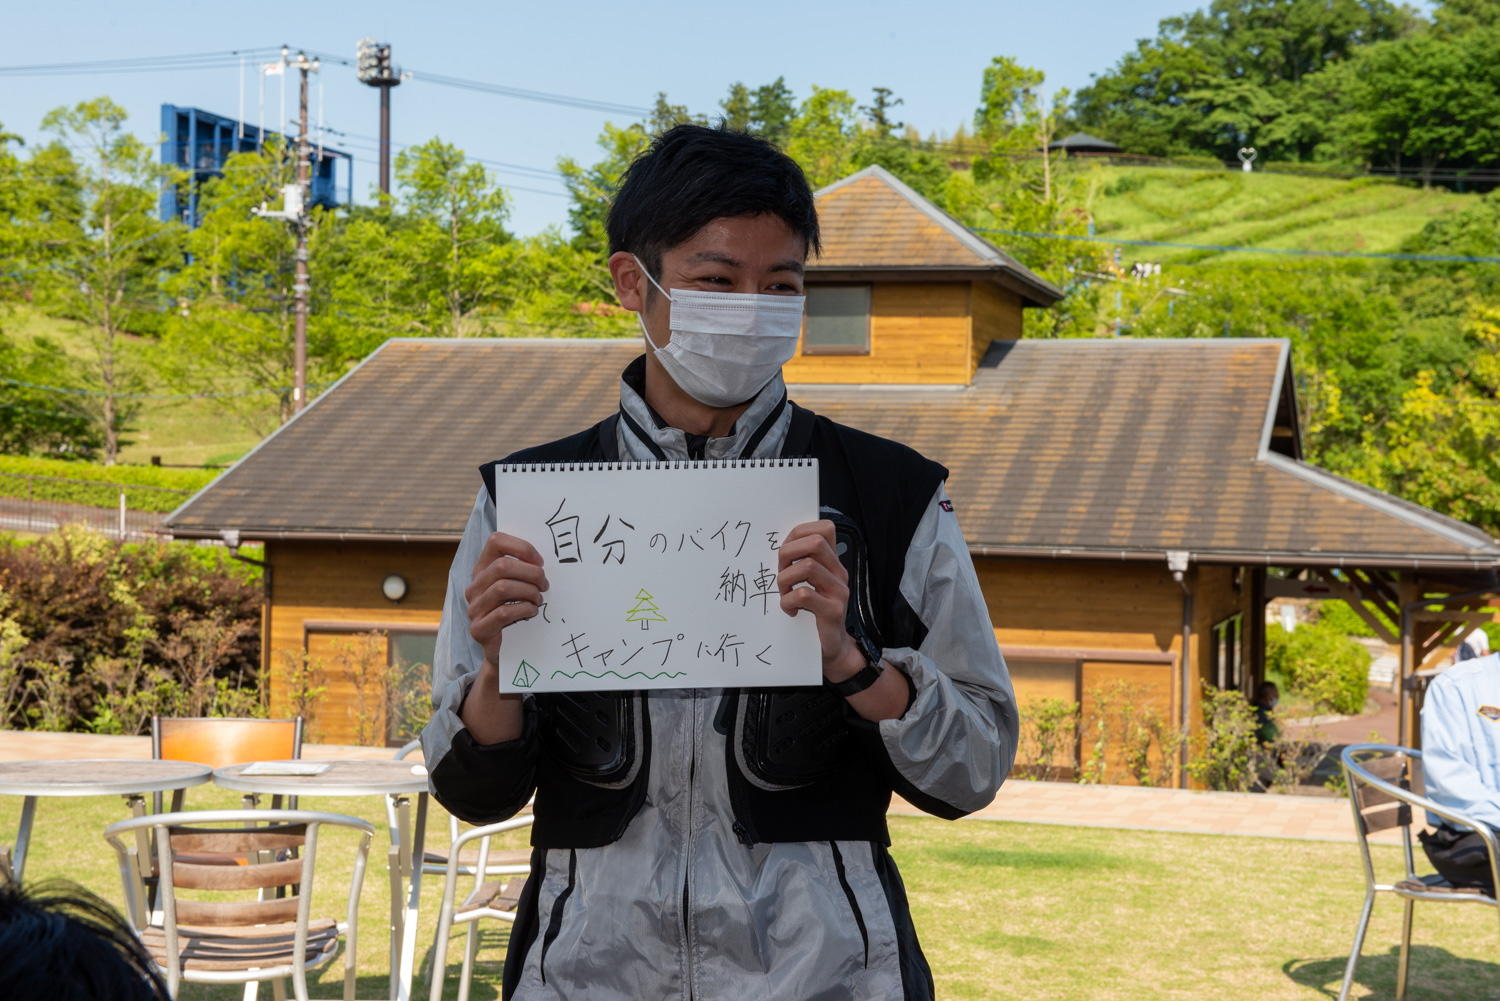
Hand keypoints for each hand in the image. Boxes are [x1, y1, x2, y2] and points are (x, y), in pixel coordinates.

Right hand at [464, 532, 548, 666]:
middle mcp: (474, 586)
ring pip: (502, 588)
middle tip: (545, 584)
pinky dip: (523, 609)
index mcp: (483, 569)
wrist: (505, 651)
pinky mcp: (478, 629)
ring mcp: (474, 608)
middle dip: (531, 573)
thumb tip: (543, 560)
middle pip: (501, 566)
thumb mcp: (520, 586)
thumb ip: (525, 569)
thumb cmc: (517, 613)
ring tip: (538, 599)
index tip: (540, 561)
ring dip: (528, 592)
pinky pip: (503, 613)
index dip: (521, 547)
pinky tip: (532, 612)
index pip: (495, 541)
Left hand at [777, 520, 855, 674]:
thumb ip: (799, 564)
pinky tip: (789, 610)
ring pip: (808, 566)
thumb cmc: (813, 614)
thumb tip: (779, 546)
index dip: (800, 532)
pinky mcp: (833, 611)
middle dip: (788, 553)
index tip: (785, 550)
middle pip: (815, 542)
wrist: (832, 648)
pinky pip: (804, 594)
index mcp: (832, 563)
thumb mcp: (809, 583)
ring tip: (783, 594)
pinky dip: (788, 601)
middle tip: (780, 572)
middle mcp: (839, 573)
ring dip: (785, 578)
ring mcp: (838, 591)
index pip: (825, 528)